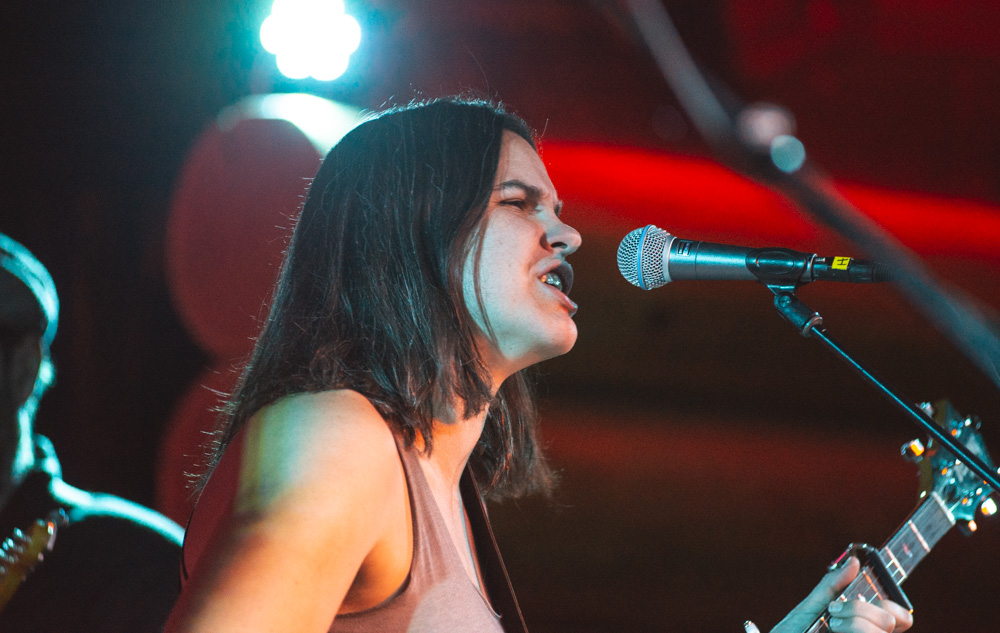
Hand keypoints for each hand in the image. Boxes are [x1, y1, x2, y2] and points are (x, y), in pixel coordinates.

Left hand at [769, 557, 912, 632]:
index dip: (891, 604)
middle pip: (891, 619)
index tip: (860, 595)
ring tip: (831, 624)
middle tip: (834, 610)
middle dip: (861, 609)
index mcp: (868, 626)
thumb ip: (833, 585)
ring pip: (881, 630)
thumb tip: (853, 561)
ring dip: (854, 622)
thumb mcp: (811, 605)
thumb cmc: (795, 630)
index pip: (902, 617)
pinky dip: (852, 629)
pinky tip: (831, 632)